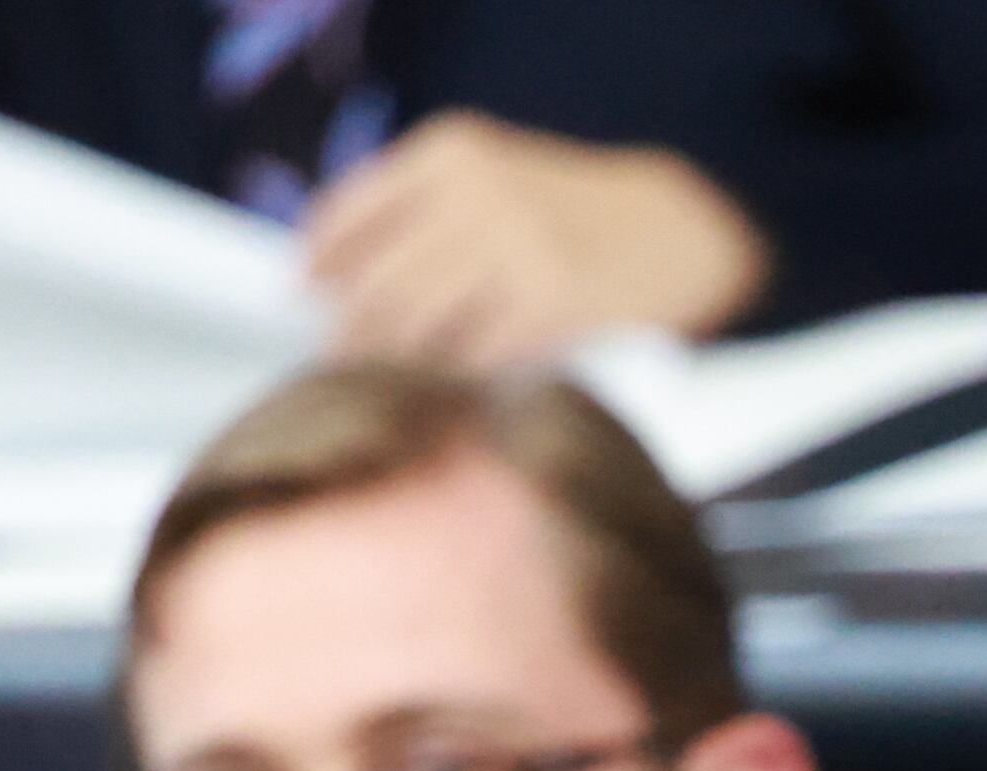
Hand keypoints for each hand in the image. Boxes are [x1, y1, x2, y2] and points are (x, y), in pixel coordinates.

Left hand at [308, 112, 769, 365]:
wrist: (684, 236)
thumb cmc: (572, 219)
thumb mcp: (495, 179)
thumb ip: (419, 215)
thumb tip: (325, 281)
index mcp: (451, 152)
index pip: (351, 213)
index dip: (317, 264)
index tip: (302, 299)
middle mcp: (475, 192)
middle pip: (376, 284)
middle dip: (351, 336)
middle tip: (341, 370)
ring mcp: (514, 248)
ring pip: (416, 328)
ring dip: (391, 370)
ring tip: (386, 394)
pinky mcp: (549, 306)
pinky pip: (471, 361)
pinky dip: (449, 387)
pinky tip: (445, 402)